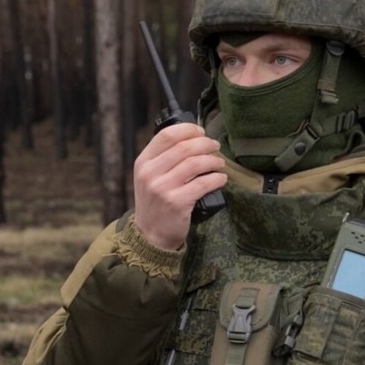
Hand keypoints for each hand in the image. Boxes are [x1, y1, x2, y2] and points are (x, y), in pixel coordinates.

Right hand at [133, 123, 226, 250]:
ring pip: (194, 163)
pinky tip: (221, 179)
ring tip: (219, 164)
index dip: (188, 130)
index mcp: (143, 162)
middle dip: (205, 143)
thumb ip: (164, 158)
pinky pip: (202, 184)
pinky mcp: (176, 203)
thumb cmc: (155, 202)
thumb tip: (194, 138)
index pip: (166, 135)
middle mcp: (150, 173)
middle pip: (183, 147)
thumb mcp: (149, 177)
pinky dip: (216, 179)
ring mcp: (162, 188)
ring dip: (213, 161)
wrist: (151, 234)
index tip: (201, 131)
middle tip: (215, 146)